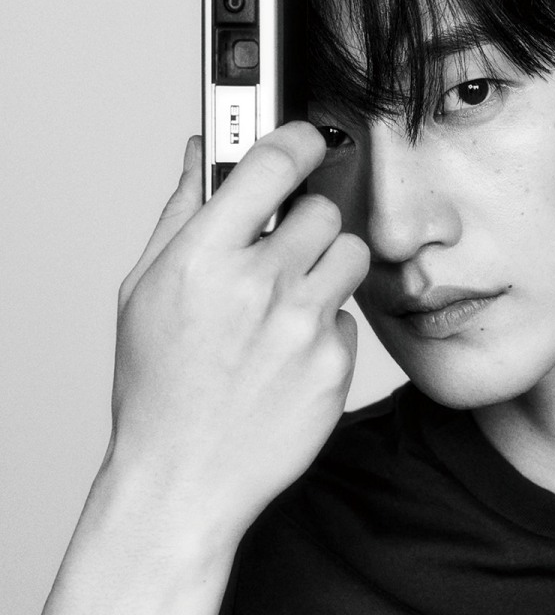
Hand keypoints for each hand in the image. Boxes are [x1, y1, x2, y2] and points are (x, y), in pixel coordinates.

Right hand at [105, 123, 368, 542]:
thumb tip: (199, 151)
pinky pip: (349, 317)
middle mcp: (258, 286)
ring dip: (327, 268)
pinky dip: (327, 326)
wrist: (184, 477)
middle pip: (323, 210)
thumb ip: (179, 212)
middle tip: (282, 251)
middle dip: (305, 224)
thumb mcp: (143, 291)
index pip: (272, 162)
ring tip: (292, 298)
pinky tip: (291, 352)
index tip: (308, 137)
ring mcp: (302, 327)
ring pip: (351, 255)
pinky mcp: (334, 365)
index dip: (297, 138)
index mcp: (203, 258)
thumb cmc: (157, 387)